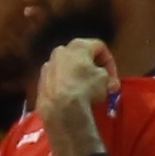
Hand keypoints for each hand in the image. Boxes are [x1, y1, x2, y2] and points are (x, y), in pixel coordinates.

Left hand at [33, 35, 114, 155]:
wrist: (61, 109)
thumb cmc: (87, 88)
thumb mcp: (105, 79)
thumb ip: (104, 74)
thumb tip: (102, 79)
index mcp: (78, 46)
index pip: (100, 47)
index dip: (111, 63)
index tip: (114, 80)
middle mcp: (60, 51)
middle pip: (81, 57)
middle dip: (94, 70)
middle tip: (103, 85)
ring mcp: (47, 66)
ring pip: (68, 69)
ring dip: (79, 78)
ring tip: (87, 94)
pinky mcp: (40, 82)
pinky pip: (58, 81)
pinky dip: (66, 87)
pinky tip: (72, 99)